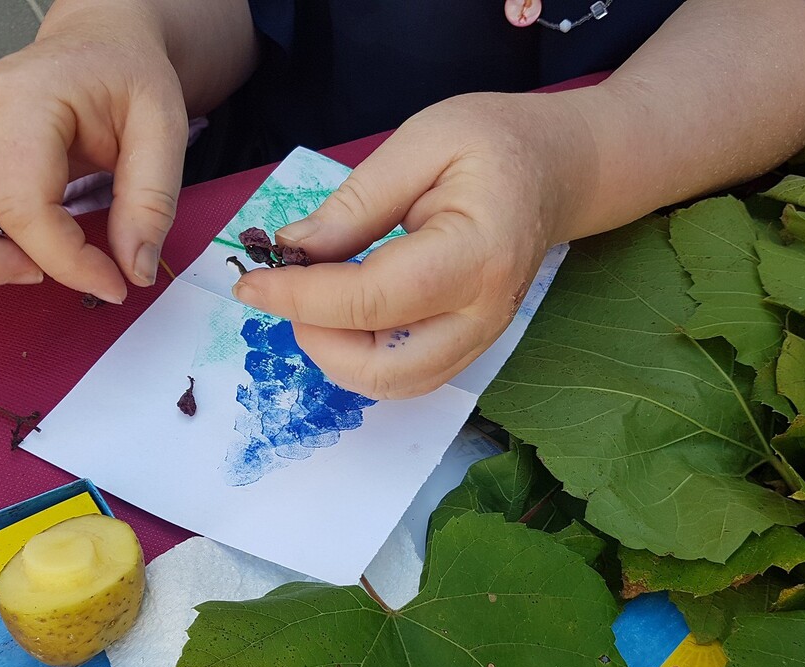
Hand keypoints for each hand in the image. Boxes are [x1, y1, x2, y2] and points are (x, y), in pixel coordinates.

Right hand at [0, 9, 186, 300]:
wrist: (101, 45)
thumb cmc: (124, 73)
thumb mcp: (163, 126)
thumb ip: (152, 201)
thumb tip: (135, 268)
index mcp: (23, 103)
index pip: (20, 207)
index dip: (66, 262)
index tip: (111, 284)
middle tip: (40, 274)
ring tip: (26, 263)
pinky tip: (13, 249)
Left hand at [229, 92, 597, 399]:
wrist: (554, 170)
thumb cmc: (493, 143)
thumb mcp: (422, 142)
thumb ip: (356, 201)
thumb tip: (293, 249)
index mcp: (477, 253)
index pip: (372, 299)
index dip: (301, 298)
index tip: (249, 283)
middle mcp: (484, 314)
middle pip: (384, 368)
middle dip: (318, 340)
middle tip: (287, 291)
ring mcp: (481, 339)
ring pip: (394, 385)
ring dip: (336, 356)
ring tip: (314, 301)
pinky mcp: (469, 348)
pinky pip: (406, 378)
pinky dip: (360, 358)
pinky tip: (343, 316)